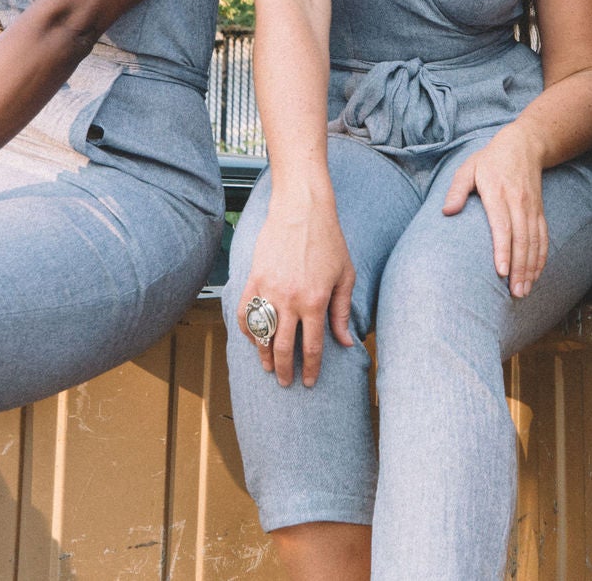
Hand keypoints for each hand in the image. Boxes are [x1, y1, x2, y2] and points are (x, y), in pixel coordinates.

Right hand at [236, 186, 355, 387]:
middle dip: (286, 371)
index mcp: (316, 302)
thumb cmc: (328, 239)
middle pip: (285, 348)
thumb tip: (347, 342)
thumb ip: (343, 311)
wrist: (302, 209)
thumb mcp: (345, 276)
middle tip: (286, 382)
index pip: (313, 348)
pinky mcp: (254, 280)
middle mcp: (291, 300)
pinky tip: (253, 338)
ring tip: (268, 366)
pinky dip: (246, 330)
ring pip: (262, 335)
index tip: (309, 382)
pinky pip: (245, 313)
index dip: (311, 370)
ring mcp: (269, 291)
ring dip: (264, 355)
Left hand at [442, 126, 549, 298]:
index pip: (502, 226)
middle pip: (521, 240)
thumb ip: (457, 190)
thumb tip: (447, 212)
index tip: (501, 272)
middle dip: (519, 268)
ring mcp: (532, 208)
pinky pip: (543, 238)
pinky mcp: (540, 212)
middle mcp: (518, 203)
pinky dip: (541, 258)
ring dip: (531, 268)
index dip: (503, 250)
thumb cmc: (490, 160)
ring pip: (534, 242)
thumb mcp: (468, 168)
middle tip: (515, 293)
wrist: (525, 145)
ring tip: (524, 291)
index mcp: (498, 193)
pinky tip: (536, 275)